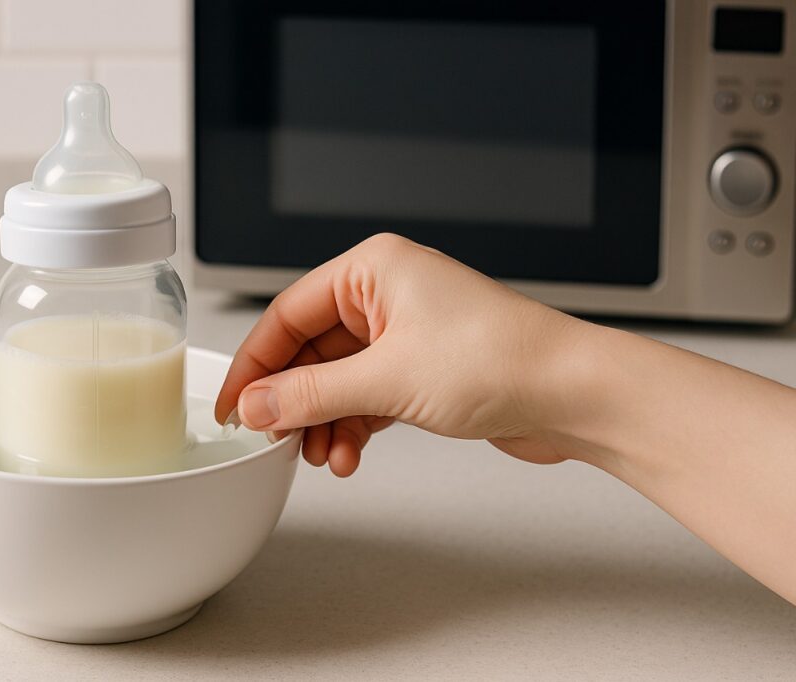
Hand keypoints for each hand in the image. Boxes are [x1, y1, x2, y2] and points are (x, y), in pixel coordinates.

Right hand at [215, 233, 589, 476]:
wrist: (573, 395)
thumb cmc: (504, 359)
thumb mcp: (387, 378)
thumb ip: (311, 393)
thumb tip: (258, 404)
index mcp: (372, 269)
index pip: (287, 314)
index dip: (254, 363)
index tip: (233, 403)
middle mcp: (387, 295)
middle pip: (309, 350)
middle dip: (293, 400)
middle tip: (274, 437)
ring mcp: (406, 334)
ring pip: (337, 380)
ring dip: (324, 421)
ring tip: (322, 454)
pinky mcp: (422, 370)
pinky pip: (366, 397)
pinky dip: (353, 427)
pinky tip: (350, 455)